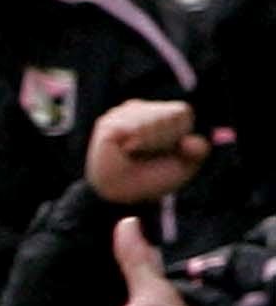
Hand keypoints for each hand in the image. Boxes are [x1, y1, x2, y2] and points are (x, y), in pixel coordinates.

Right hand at [86, 98, 205, 205]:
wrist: (123, 197)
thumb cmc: (152, 179)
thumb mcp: (185, 166)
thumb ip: (198, 151)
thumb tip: (188, 142)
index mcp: (161, 113)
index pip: (181, 111)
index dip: (178, 134)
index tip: (165, 150)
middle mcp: (141, 108)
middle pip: (166, 116)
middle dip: (162, 141)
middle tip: (147, 155)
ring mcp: (122, 114)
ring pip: (150, 121)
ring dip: (148, 144)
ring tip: (134, 154)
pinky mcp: (107, 125)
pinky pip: (132, 128)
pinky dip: (134, 144)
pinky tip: (124, 151)